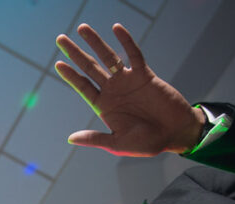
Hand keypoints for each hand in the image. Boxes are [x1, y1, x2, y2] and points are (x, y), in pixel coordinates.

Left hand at [54, 23, 204, 155]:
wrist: (175, 133)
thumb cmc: (148, 143)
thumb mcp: (118, 143)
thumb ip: (95, 138)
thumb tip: (70, 139)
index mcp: (104, 106)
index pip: (83, 87)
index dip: (71, 75)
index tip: (58, 63)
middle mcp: (113, 91)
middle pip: (90, 68)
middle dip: (75, 53)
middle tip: (60, 39)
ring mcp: (128, 81)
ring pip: (108, 57)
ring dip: (95, 42)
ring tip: (82, 28)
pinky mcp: (145, 75)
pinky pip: (134, 54)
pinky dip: (126, 41)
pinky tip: (116, 28)